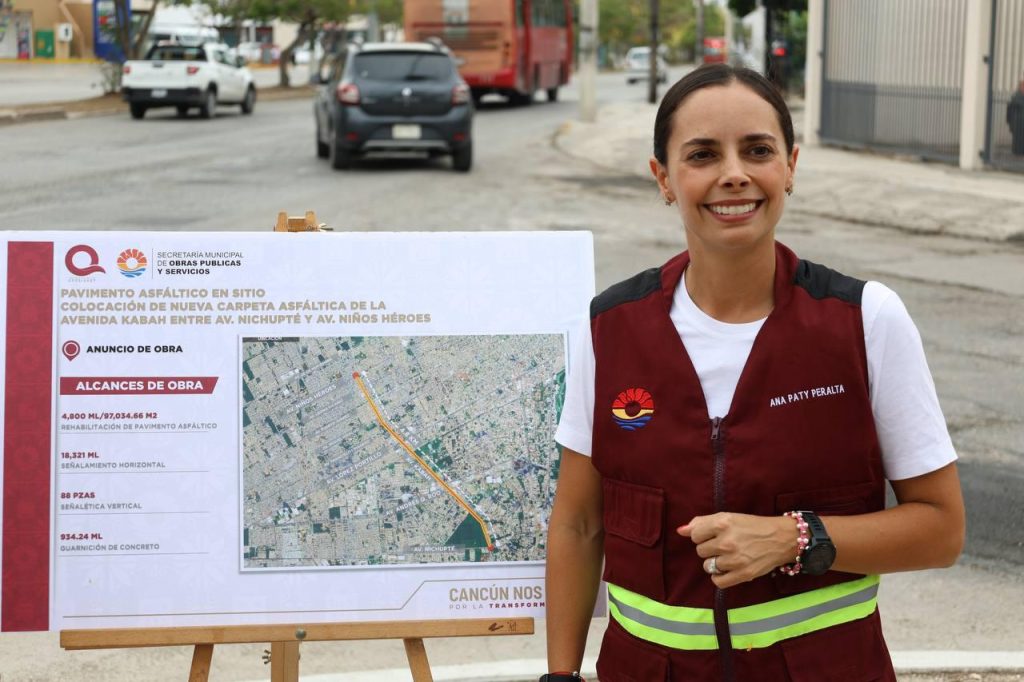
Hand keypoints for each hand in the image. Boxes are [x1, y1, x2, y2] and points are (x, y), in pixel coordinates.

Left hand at [677, 513, 795, 588]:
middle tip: (725, 545)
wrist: (781, 538)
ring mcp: (734, 559)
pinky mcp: (743, 574)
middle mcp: (727, 541)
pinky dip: (720, 577)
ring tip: (729, 556)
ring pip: (708, 566)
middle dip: (710, 549)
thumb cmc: (752, 526)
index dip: (702, 535)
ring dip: (716, 563)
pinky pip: (718, 581)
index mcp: (722, 523)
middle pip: (700, 551)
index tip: (713, 535)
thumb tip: (680, 530)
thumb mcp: (728, 517)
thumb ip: (702, 522)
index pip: (694, 534)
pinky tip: (728, 570)